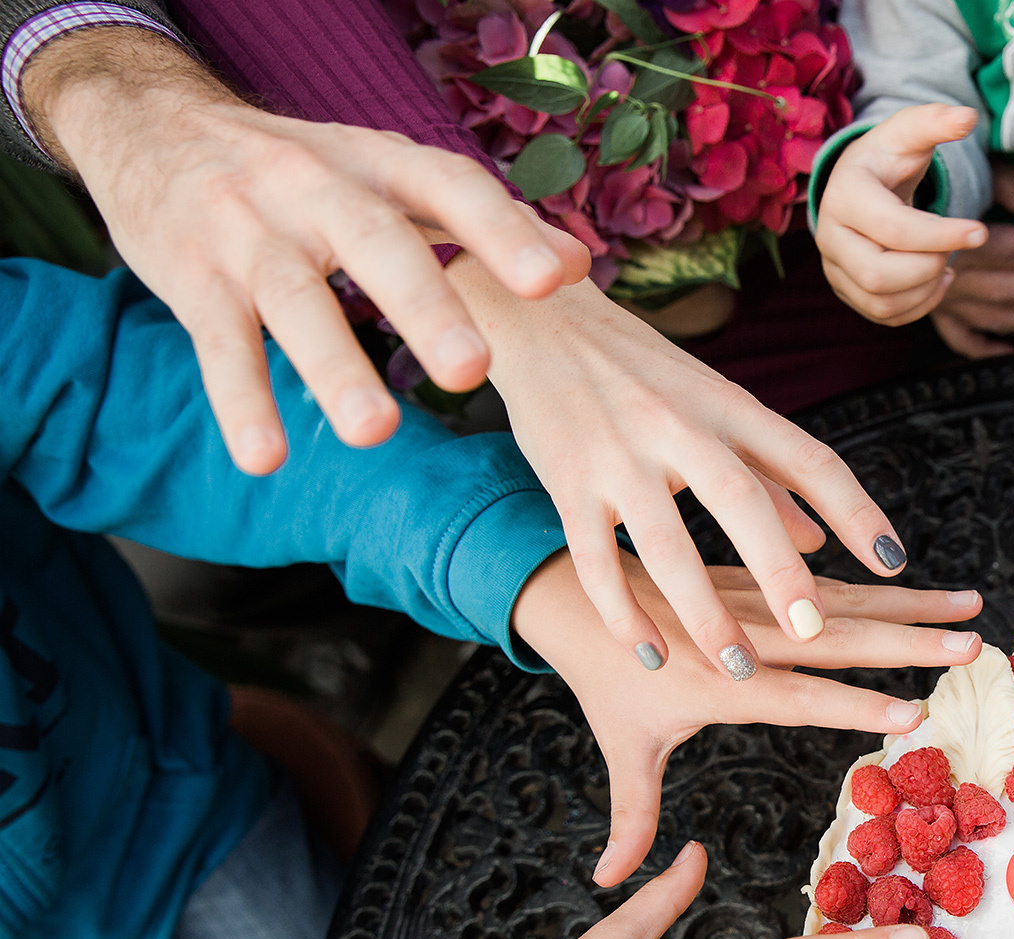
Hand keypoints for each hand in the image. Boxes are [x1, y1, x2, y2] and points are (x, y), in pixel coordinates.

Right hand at [24, 25, 588, 473]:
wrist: (152, 125)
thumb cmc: (304, 171)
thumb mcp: (388, 177)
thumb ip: (482, 222)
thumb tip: (580, 265)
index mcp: (379, 164)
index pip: (450, 187)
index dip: (503, 230)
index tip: (555, 279)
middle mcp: (314, 188)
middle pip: (375, 243)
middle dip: (425, 305)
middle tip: (473, 369)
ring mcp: (248, 232)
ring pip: (294, 299)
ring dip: (335, 368)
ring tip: (375, 433)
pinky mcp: (193, 278)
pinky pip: (219, 344)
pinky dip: (241, 400)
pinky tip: (265, 457)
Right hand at [451, 259, 919, 676]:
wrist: (539, 319)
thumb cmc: (646, 374)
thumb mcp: (717, 408)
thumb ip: (771, 474)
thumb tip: (822, 541)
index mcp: (731, 405)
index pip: (809, 457)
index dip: (856, 510)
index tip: (895, 564)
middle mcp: (679, 426)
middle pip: (741, 500)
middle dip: (780, 570)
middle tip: (815, 633)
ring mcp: (619, 456)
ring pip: (668, 544)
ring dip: (705, 611)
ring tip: (740, 665)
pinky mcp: (566, 482)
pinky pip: (596, 560)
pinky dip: (625, 612)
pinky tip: (654, 655)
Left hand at [512, 550, 982, 884]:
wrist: (575, 587)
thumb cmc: (607, 677)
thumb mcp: (622, 747)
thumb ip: (630, 816)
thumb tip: (605, 881)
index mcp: (718, 682)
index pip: (796, 697)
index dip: (853, 706)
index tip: (911, 711)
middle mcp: (748, 636)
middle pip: (839, 638)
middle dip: (910, 641)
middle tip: (970, 645)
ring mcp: (762, 600)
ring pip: (848, 600)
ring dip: (915, 605)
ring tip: (974, 609)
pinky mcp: (766, 576)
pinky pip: (834, 581)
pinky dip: (886, 586)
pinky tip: (931, 593)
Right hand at [817, 104, 989, 324]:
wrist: (861, 183)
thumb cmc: (889, 156)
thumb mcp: (909, 132)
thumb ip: (936, 121)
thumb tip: (967, 117)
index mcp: (844, 193)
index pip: (894, 229)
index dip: (942, 235)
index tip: (981, 231)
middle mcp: (829, 234)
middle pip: (878, 275)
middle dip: (928, 267)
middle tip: (955, 248)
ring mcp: (834, 267)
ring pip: (881, 302)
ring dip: (926, 289)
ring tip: (948, 264)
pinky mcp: (847, 290)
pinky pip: (884, 315)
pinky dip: (918, 305)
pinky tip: (935, 279)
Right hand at [930, 164, 1013, 357]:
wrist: (860, 198)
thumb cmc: (919, 174)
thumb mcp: (967, 165)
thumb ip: (1009, 185)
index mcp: (959, 238)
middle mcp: (953, 274)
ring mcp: (944, 299)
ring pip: (1001, 317)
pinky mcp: (935, 312)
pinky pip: (963, 339)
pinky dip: (988, 347)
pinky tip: (1013, 349)